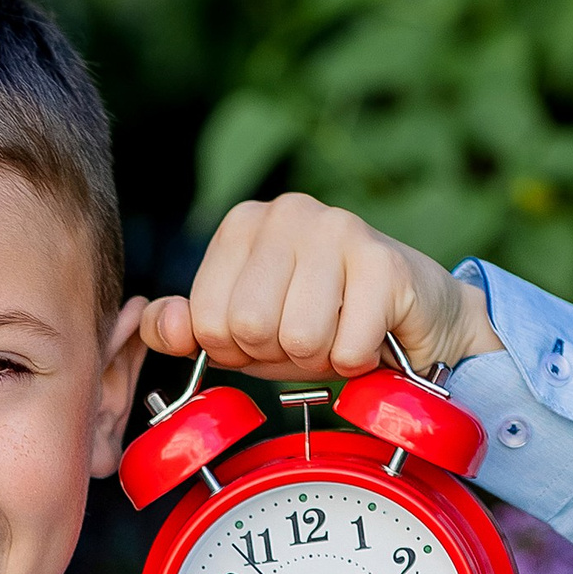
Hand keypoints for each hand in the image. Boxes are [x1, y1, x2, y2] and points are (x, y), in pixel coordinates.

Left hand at [141, 193, 500, 381]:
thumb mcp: (240, 333)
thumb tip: (160, 323)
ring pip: (298, 337)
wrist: (412, 319)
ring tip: (339, 332)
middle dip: (278, 353)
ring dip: (321, 356)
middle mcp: (287, 213)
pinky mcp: (384, 261)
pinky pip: (347, 347)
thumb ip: (188, 329)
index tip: (269, 332)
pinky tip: (370, 334)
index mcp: (242, 225)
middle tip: (308, 335)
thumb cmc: (320, 321)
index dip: (237, 348)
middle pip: (248, 327)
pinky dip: (358, 360)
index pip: (206, 321)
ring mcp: (339, 228)